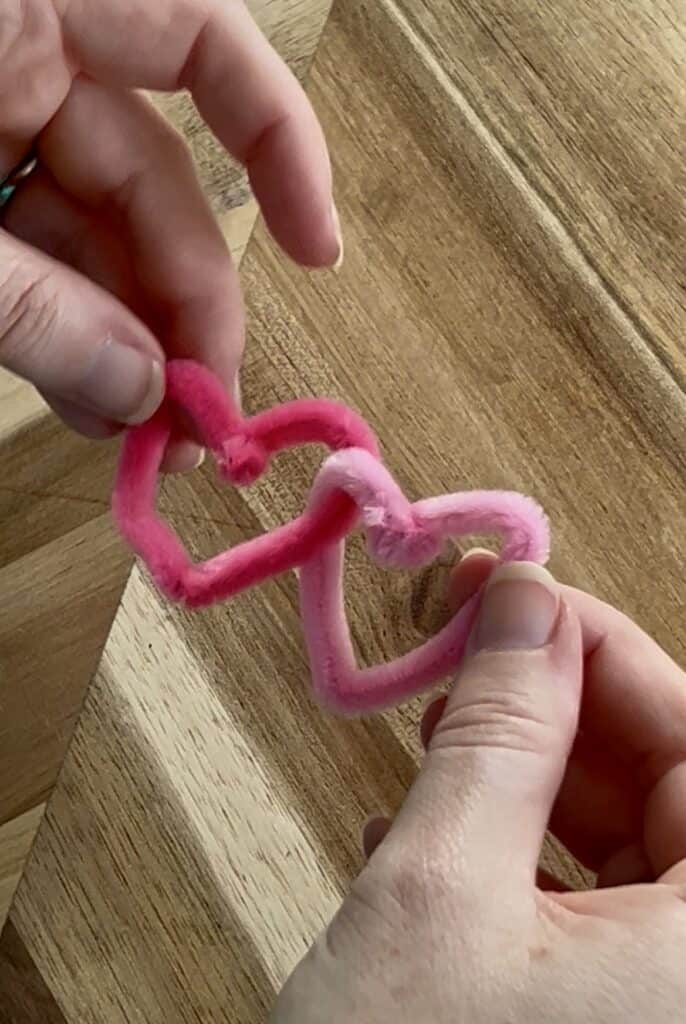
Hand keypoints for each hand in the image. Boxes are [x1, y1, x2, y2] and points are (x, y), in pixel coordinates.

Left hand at [0, 0, 339, 469]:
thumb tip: (142, 394)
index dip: (281, 142)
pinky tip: (94, 396)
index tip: (315, 251)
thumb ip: (37, 310)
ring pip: (100, 232)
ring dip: (130, 338)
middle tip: (204, 415)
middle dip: (187, 309)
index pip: (201, 41)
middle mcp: (26, 49)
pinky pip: (42, 246)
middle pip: (154, 181)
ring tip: (147, 432)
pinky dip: (69, 324)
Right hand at [272, 551, 685, 1021]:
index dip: (600, 646)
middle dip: (554, 706)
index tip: (514, 595)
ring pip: (617, 832)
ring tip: (437, 745)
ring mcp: (652, 993)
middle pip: (660, 779)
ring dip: (522, 774)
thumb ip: (499, 731)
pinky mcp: (598, 1011)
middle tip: (463, 651)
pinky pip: (583, 899)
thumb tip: (525, 599)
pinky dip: (508, 850)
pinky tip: (423, 840)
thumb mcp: (440, 888)